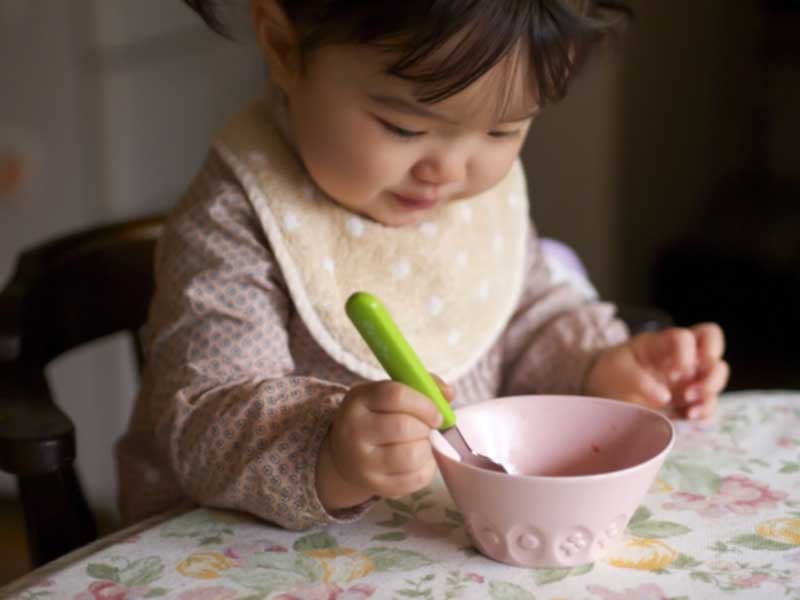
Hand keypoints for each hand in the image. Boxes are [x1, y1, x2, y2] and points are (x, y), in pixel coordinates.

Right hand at [316, 376, 452, 510]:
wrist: (345, 453)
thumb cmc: (374, 417)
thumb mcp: (385, 394)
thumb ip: (420, 387)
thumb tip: (449, 393)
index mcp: (358, 401)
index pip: (396, 396)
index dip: (424, 404)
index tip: (436, 414)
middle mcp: (354, 431)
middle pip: (404, 427)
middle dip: (425, 428)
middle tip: (426, 429)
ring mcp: (363, 462)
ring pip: (410, 456)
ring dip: (426, 448)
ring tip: (421, 443)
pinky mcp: (375, 485)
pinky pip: (414, 479)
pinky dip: (426, 468)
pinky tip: (420, 460)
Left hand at [584, 323, 727, 419]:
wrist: (607, 390)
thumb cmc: (614, 371)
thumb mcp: (617, 370)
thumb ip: (638, 380)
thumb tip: (664, 397)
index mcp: (663, 342)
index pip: (687, 336)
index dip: (686, 353)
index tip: (672, 373)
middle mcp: (683, 356)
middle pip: (714, 349)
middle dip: (710, 372)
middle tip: (688, 392)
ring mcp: (689, 376)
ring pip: (718, 376)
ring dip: (709, 393)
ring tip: (689, 408)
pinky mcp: (690, 398)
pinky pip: (709, 402)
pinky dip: (705, 411)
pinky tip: (688, 418)